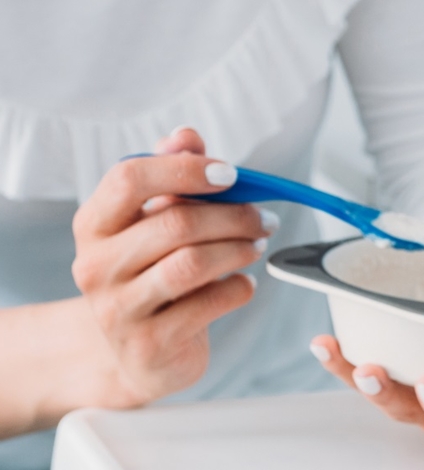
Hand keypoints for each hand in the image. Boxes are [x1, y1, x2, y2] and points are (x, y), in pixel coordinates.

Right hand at [70, 128, 276, 406]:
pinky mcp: (148, 345)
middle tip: (265, 218)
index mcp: (94, 224)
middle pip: (175, 223)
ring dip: (239, 249)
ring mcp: (117, 309)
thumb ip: (172, 175)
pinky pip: (208, 304)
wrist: (137, 352)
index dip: (185, 169)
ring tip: (257, 245)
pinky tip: (243, 283)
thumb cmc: (152, 272)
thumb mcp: (155, 222)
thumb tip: (186, 135)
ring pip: (193, 263)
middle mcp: (95, 266)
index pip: (128, 178)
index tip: (231, 174)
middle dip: (233, 215)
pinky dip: (238, 288)